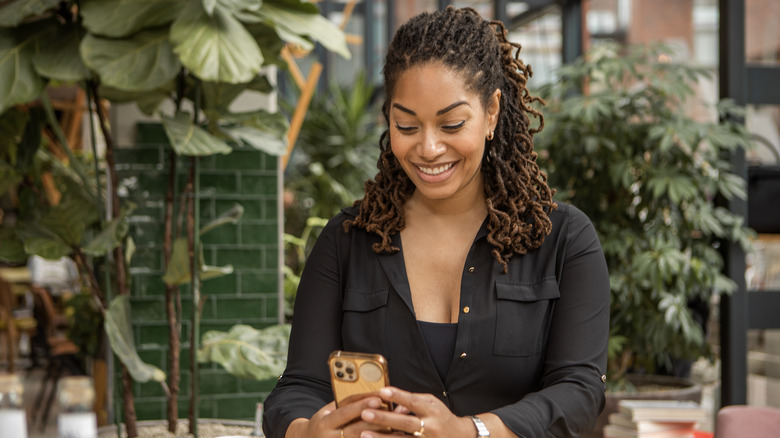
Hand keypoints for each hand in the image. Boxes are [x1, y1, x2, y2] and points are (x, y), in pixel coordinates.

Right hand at [285, 393, 386, 437]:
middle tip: (393, 413)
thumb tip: (371, 395)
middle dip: (376, 421)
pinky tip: (386, 437)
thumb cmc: (322, 423)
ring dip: (380, 435)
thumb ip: (346, 405)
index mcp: (325, 423)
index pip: (345, 413)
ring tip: (396, 428)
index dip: (361, 405)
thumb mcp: (328, 411)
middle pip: (356, 430)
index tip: (378, 399)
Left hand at [358, 387, 475, 437]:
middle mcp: (431, 427)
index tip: (383, 391)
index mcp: (432, 411)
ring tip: (364, 434)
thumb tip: (394, 405)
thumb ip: (413, 402)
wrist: (460, 437)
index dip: (398, 396)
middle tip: (365, 413)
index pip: (413, 401)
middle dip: (384, 418)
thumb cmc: (442, 418)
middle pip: (405, 423)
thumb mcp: (432, 404)